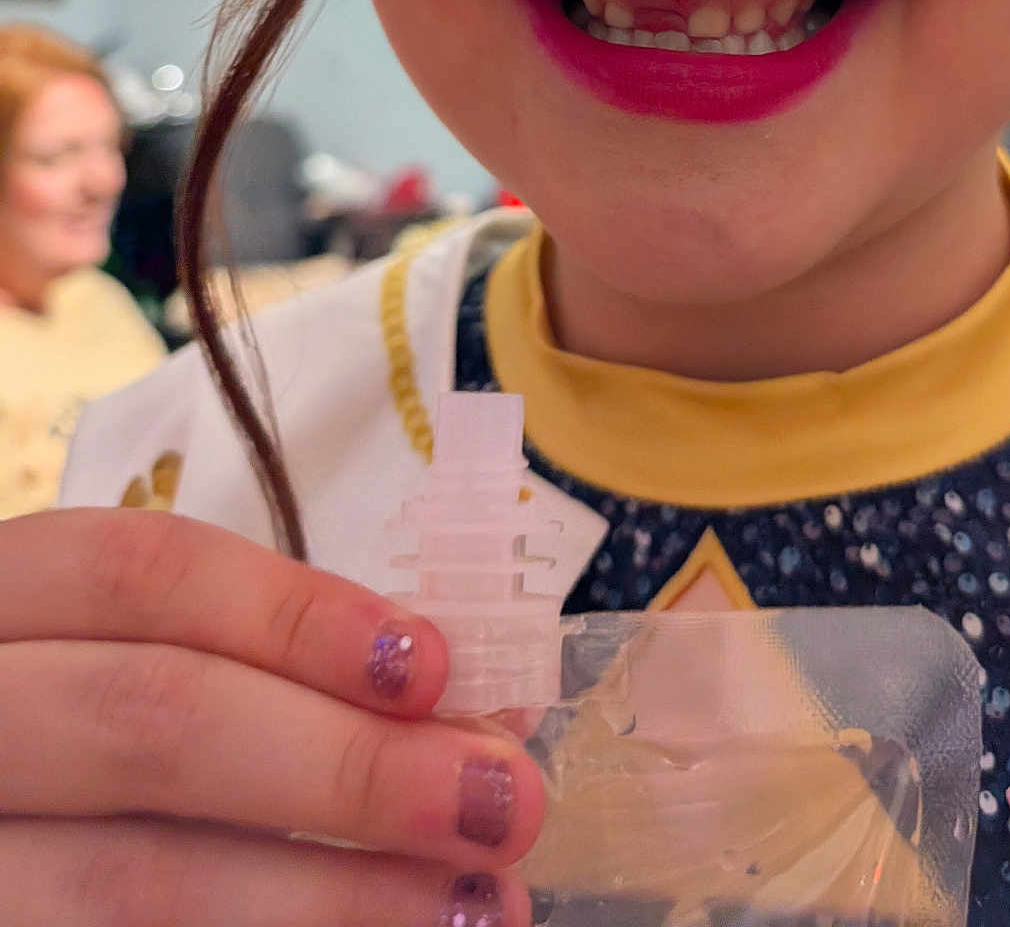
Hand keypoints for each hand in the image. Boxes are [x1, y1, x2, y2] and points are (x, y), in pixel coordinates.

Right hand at [0, 508, 542, 925]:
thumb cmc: (77, 750)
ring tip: (473, 910)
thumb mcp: (130, 671)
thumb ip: (274, 674)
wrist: (6, 846)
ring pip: (135, 881)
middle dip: (346, 764)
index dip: (293, 611)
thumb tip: (474, 708)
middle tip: (502, 802)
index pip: (140, 574)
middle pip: (151, 720)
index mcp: (0, 607)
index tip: (434, 663)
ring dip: (329, 897)